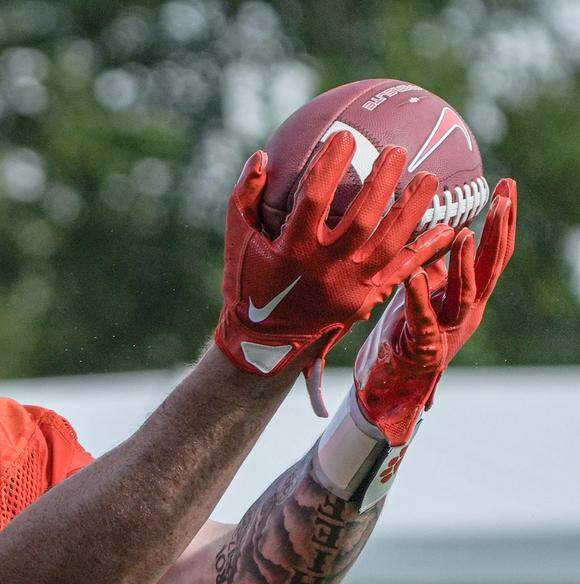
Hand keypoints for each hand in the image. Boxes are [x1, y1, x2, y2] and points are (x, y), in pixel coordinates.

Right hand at [216, 131, 454, 415]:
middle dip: (382, 182)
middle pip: (362, 218)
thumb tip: (261, 156)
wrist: (264, 342)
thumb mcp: (238, 240)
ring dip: (413, 209)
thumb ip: (244, 198)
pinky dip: (426, 250)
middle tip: (397, 151)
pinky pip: (402, 271)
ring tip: (429, 178)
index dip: (330, 166)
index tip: (344, 137)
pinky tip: (448, 229)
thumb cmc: (249, 284)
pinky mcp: (366, 300)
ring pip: (390, 244)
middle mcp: (325, 267)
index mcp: (292, 249)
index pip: (313, 198)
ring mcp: (350, 286)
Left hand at [354, 179, 517, 444]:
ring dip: (464, 263)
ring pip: (465, 293)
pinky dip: (419, 297)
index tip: (508, 186)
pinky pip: (423, 319)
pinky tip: (413, 276)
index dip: (504, 220)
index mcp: (469, 294)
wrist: (394, 379)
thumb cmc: (409, 329)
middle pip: (490, 267)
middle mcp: (467, 310)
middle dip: (499, 232)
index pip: (493, 252)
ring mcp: (449, 329)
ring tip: (463, 234)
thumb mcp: (425, 288)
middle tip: (503, 198)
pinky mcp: (424, 346)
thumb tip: (442, 227)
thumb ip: (436, 262)